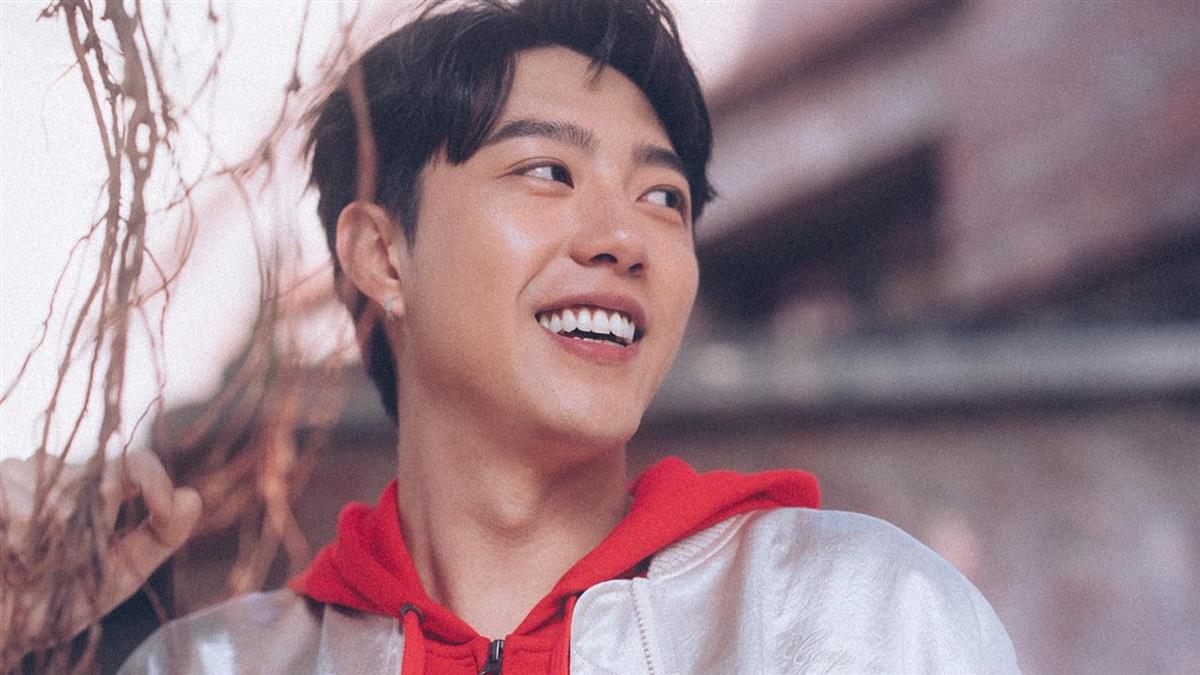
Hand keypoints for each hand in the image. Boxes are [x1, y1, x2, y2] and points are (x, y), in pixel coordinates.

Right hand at [0, 451, 200, 657]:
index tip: (163, 509)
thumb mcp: (120, 575)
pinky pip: (17, 495)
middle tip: (73, 561)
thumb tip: (192, 496)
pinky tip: (17, 555)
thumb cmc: (58, 602)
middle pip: (98, 474)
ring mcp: (21, 478)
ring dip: (56, 532)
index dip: (154, 479)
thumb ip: (159, 537)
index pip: (135, 463)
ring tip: (39, 562)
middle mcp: (61, 477)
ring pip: (59, 485)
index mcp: (97, 493)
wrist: (4, 632)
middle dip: (96, 523)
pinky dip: (23, 532)